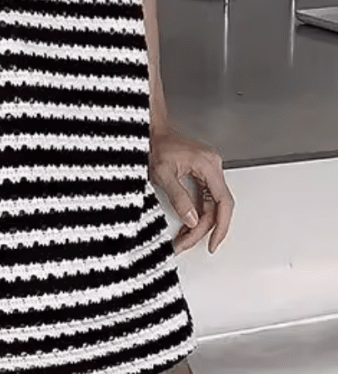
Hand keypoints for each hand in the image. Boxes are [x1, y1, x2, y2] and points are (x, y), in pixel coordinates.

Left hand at [148, 125, 234, 254]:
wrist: (150, 130)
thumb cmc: (155, 144)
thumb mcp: (163, 174)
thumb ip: (179, 198)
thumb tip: (192, 221)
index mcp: (208, 165)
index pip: (223, 202)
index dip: (220, 227)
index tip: (212, 243)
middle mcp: (213, 166)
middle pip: (217, 206)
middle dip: (204, 229)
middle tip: (187, 242)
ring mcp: (209, 169)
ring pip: (212, 204)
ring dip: (200, 223)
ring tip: (185, 237)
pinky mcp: (202, 172)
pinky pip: (206, 197)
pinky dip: (198, 212)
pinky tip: (188, 223)